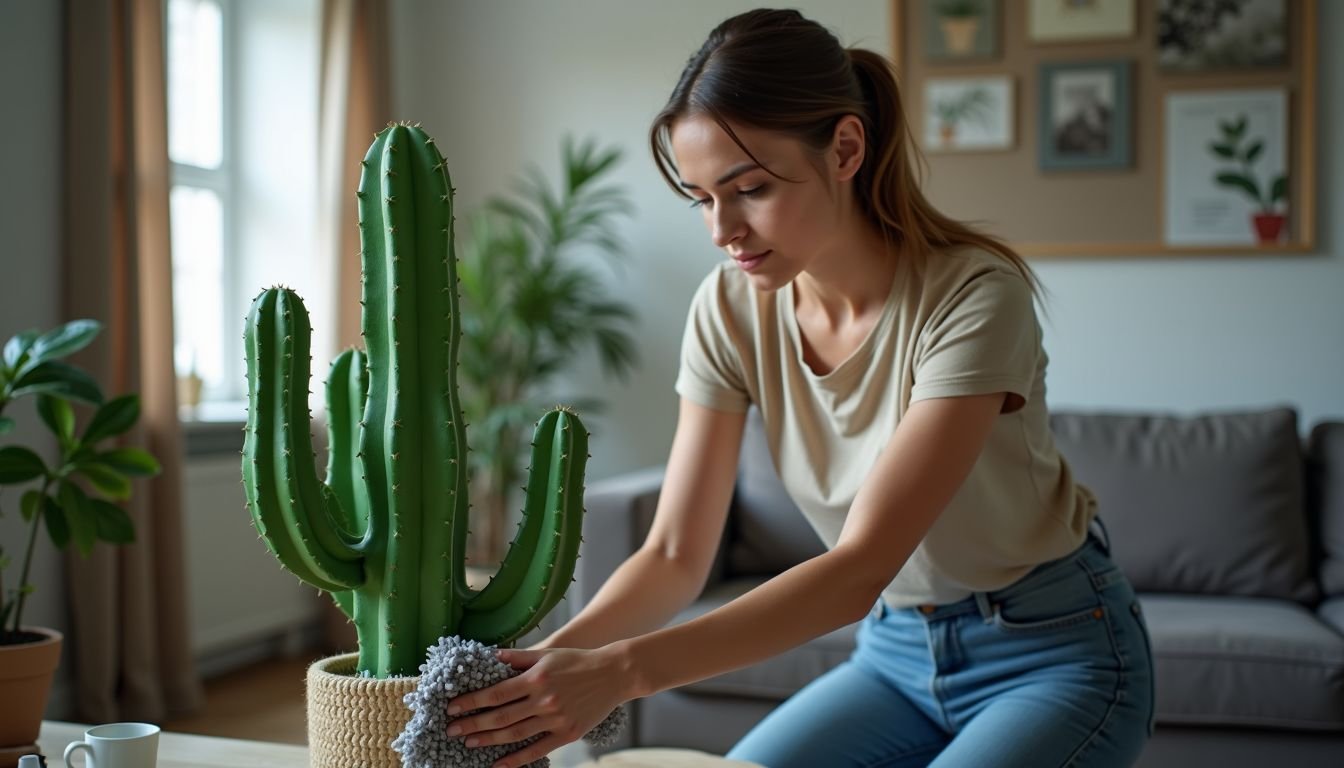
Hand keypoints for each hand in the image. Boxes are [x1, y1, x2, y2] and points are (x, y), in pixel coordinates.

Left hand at [445, 646, 632, 767]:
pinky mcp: (566, 733)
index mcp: (536, 678)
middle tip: (451, 730)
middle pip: (500, 716)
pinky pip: (536, 750)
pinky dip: (516, 760)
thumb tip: (492, 656)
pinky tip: (498, 764)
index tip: (452, 708)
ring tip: (469, 742)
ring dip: (488, 740)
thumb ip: (518, 657)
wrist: (614, 674)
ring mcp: (555, 719)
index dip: (471, 701)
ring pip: (514, 734)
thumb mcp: (548, 653)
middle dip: (472, 723)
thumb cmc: (578, 661)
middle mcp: (543, 700)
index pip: (495, 693)